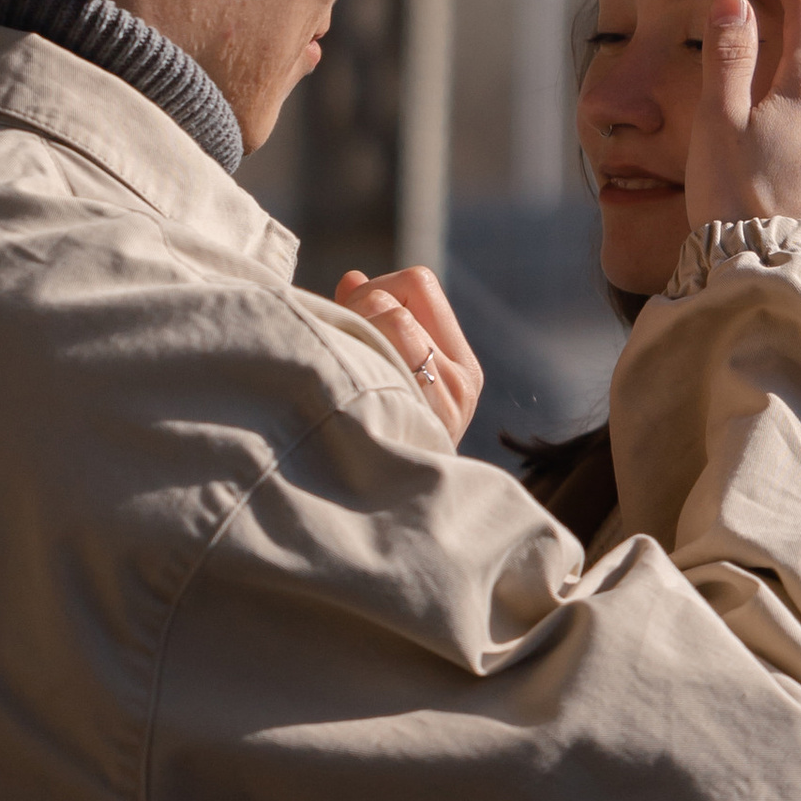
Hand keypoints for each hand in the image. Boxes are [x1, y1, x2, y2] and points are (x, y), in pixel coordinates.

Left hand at [335, 264, 481, 438]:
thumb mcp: (393, 379)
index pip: (419, 282)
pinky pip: (379, 348)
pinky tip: (338, 384)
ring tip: (339, 369)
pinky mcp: (417, 411)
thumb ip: (376, 326)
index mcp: (463, 367)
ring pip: (390, 314)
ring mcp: (443, 399)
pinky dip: (349, 352)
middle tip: (343, 344)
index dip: (378, 287)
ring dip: (352, 329)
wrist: (384, 523)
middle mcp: (463, 380)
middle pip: (402, 286)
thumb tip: (351, 277)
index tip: (353, 318)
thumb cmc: (375, 445)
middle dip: (362, 301)